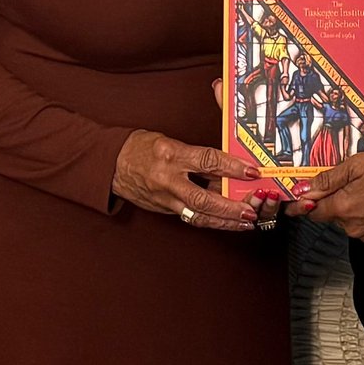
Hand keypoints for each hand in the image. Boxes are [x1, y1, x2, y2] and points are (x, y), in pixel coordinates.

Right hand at [113, 129, 265, 230]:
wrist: (111, 164)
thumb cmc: (141, 148)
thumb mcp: (170, 141)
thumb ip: (198, 155)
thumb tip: (229, 165)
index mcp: (169, 154)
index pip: (206, 160)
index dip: (232, 166)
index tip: (252, 170)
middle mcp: (167, 179)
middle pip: (202, 198)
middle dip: (229, 207)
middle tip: (252, 209)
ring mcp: (164, 198)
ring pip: (198, 215)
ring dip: (225, 220)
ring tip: (246, 222)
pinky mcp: (164, 209)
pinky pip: (191, 217)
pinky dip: (211, 221)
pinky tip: (227, 223)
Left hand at [288, 152, 363, 242]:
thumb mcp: (356, 165)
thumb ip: (328, 178)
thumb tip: (305, 188)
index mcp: (342, 208)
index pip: (312, 211)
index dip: (304, 203)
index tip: (296, 201)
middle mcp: (352, 225)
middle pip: (330, 214)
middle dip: (333, 199)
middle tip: (345, 181)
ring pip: (347, 220)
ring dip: (350, 206)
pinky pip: (363, 224)